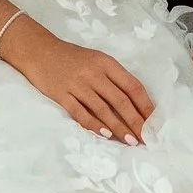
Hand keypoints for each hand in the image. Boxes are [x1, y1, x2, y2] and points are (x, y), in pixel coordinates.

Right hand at [3, 15, 153, 144]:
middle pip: (120, 100)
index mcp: (106, 63)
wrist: (39, 51)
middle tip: (146, 138)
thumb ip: (114, 77)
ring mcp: (77, 85)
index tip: (154, 121)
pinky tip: (105, 135)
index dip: (145, 105)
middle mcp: (93, 73)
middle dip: (135, 121)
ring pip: (103, 110)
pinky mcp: (61, 95)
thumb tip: (136, 103)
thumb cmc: (72, 57)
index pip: (132, 86)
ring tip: (130, 141)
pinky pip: (80, 113)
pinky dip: (94, 125)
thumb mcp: (97, 60)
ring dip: (118, 128)